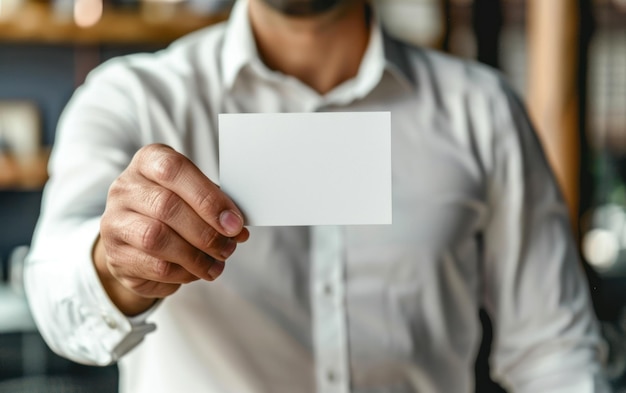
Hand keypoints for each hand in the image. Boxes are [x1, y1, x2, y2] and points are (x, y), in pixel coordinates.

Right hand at [94, 144, 248, 314]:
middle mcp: (124, 188)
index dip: (208, 198)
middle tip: (228, 247)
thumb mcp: (194, 197)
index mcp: (148, 162)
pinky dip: (182, 272)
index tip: (233, 222)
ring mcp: (114, 221)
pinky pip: (153, 266)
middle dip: (206, 232)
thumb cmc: (173, 211)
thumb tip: (237, 228)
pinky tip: (196, 271)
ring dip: (195, 256)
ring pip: (156, 239)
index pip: (174, 170)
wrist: (136, 240)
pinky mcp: (115, 255)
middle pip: (166, 206)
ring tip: (215, 264)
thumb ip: (215, 207)